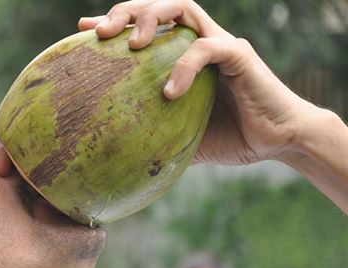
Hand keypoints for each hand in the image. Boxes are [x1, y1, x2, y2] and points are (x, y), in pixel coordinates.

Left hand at [77, 0, 325, 166]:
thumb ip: (154, 133)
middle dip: (127, 11)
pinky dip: (184, 66)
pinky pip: (206, 49)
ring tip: (130, 45)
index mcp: (183, 54)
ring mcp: (220, 43)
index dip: (115, 22)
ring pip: (182, 8)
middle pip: (159, 6)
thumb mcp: (180, 135)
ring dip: (151, 19)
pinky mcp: (238, 55)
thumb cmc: (230, 136)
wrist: (277, 141)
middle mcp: (200, 40)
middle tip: (99, 32)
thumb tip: (117, 157)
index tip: (85, 30)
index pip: (146, 26)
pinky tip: (168, 92)